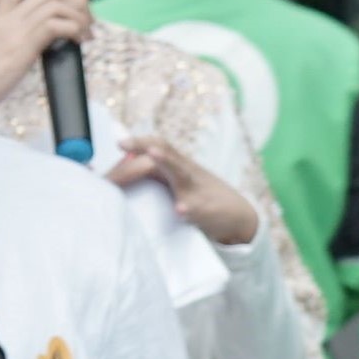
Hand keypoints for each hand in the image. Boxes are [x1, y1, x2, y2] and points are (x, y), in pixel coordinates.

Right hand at [0, 0, 99, 119]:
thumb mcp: (5, 47)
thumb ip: (24, 33)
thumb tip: (56, 32)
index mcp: (1, 15)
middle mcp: (7, 18)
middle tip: (89, 17)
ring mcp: (15, 31)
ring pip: (56, 5)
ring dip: (80, 16)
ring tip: (87, 32)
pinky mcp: (24, 46)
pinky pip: (57, 26)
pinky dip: (75, 30)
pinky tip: (79, 41)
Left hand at [105, 136, 259, 247]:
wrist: (239, 215)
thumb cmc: (202, 197)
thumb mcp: (180, 181)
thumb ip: (157, 173)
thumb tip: (126, 169)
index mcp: (179, 166)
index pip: (159, 146)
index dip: (139, 143)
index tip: (119, 143)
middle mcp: (187, 173)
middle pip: (166, 152)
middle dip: (144, 146)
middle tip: (122, 144)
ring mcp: (198, 190)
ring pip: (181, 173)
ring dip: (166, 162)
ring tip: (153, 154)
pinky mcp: (207, 209)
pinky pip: (197, 208)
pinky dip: (188, 208)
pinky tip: (180, 210)